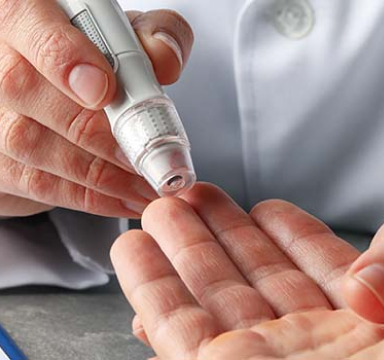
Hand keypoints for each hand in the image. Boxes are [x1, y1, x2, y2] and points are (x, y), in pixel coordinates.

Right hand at [0, 1, 192, 216]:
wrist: (60, 94)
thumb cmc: (95, 60)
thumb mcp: (128, 37)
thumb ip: (152, 36)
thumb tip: (165, 61)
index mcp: (27, 14)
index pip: (29, 23)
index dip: (66, 58)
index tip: (104, 90)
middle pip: (27, 90)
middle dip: (99, 133)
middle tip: (148, 157)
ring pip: (32, 145)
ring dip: (100, 174)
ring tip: (146, 185)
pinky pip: (36, 183)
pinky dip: (88, 196)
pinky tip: (123, 199)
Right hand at [112, 183, 383, 358]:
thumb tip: (361, 277)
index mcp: (367, 326)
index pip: (314, 265)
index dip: (286, 230)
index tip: (261, 205)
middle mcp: (310, 348)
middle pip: (250, 273)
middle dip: (216, 228)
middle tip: (189, 194)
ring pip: (206, 297)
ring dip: (176, 252)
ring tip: (156, 211)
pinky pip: (175, 331)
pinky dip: (152, 291)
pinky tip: (137, 254)